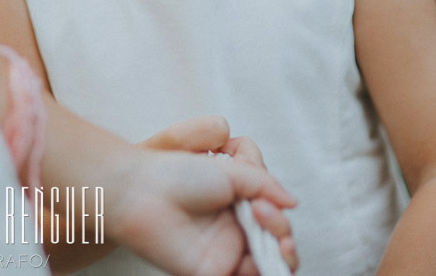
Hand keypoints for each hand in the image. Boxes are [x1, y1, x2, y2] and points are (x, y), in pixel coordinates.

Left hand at [129, 116, 298, 274]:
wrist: (142, 192)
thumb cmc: (178, 173)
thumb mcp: (232, 170)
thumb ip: (266, 184)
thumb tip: (293, 203)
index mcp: (236, 202)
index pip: (273, 215)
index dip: (277, 213)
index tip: (263, 203)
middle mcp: (232, 228)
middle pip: (275, 241)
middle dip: (283, 233)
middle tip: (267, 219)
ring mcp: (223, 251)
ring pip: (266, 263)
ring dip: (282, 256)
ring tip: (278, 243)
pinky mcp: (213, 271)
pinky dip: (260, 272)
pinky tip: (256, 259)